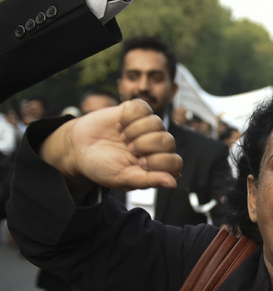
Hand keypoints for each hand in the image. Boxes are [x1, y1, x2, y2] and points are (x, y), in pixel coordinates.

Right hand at [39, 101, 182, 199]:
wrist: (79, 147)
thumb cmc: (101, 166)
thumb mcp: (122, 177)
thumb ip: (149, 180)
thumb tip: (173, 183)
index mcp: (155, 166)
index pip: (175, 163)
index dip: (159, 162)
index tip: (140, 162)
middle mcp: (155, 146)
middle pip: (168, 141)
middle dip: (146, 145)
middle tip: (129, 148)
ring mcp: (147, 127)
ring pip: (157, 122)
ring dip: (135, 130)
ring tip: (122, 137)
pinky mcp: (135, 111)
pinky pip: (143, 107)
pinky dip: (128, 116)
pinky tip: (119, 124)